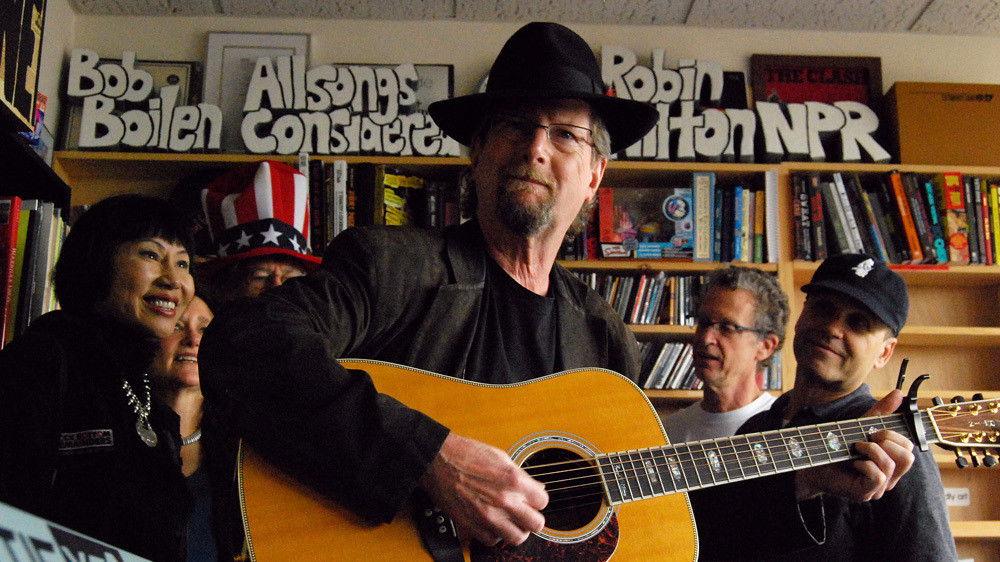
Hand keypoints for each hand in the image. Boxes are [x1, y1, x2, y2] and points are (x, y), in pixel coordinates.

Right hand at [420, 432, 547, 545]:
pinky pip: (493, 541)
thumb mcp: (501, 457)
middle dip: (533, 517)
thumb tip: (535, 488)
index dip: (537, 499)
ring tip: (511, 521)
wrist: (438, 461)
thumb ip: (521, 475)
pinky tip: (493, 523)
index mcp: (513, 480)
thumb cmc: (466, 454)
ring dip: (516, 529)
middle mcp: (504, 500)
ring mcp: (488, 516)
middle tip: (526, 512)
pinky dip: (495, 535)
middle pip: (536, 524)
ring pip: (517, 538)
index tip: (532, 498)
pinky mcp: (472, 525)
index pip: (543, 501)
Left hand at [795, 390, 914, 501]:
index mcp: (891, 463)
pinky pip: (878, 476)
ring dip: (871, 450)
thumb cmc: (836, 446)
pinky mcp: (865, 493)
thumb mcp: (860, 426)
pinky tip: (852, 462)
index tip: (872, 431)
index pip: (909, 447)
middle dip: (886, 441)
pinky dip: (864, 463)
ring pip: (892, 465)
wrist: (810, 462)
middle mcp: (889, 477)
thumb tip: (898, 393)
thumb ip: (880, 412)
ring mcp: (878, 488)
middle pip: (908, 457)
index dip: (893, 435)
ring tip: (856, 447)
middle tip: (866, 439)